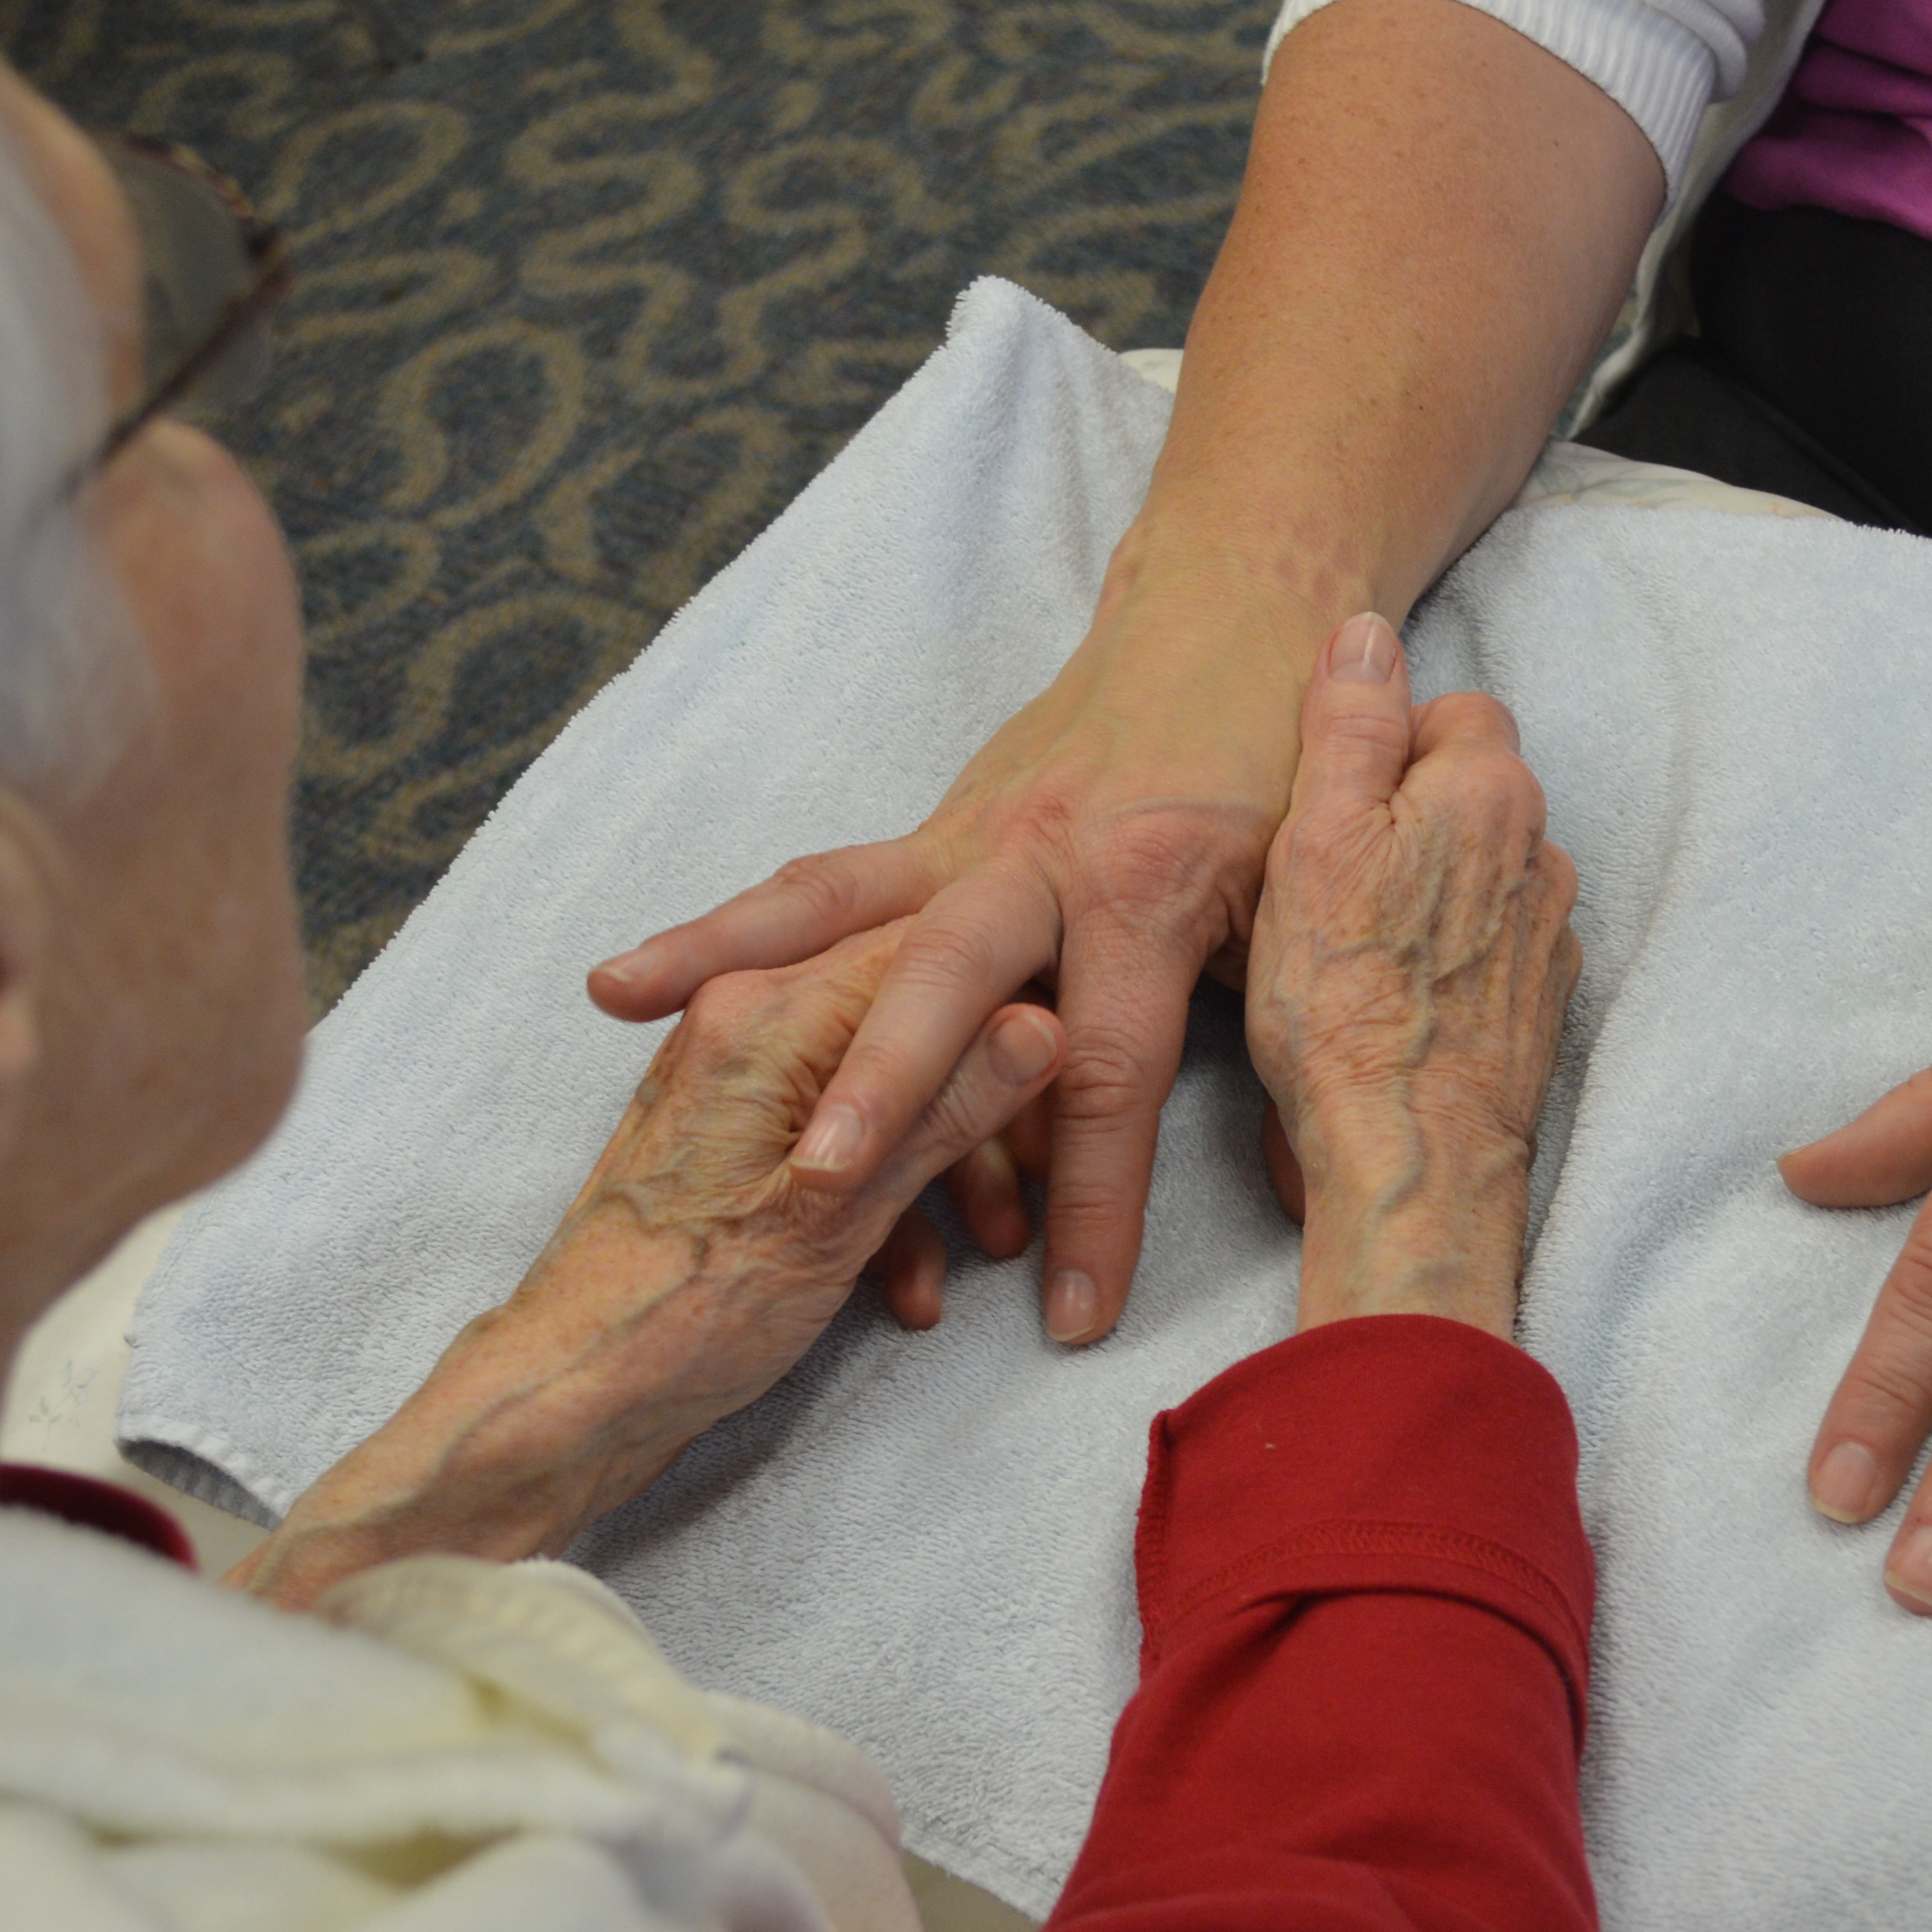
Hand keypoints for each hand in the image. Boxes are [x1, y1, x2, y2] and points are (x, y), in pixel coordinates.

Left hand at [234, 923, 1061, 1608]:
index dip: (1015, 1011)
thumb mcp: (841, 1214)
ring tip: (991, 1251)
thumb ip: (943, 1111)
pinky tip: (915, 1286)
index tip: (1071, 1074)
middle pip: (905, 1018)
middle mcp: (741, 1019)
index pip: (924, 954)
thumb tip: (1040, 1028)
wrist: (572, 1391)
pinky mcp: (731, 1137)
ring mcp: (733, 1077)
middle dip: (983, 1103)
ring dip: (938, 1166)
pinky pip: (833, 1134)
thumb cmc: (688, 1306)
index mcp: (765, 1013)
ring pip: (875, 1086)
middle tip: (1039, 1173)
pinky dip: (882, 1201)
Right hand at [585, 591, 1316, 1348]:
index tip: (1070, 1314)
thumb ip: (1286, 1049)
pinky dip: (735, 925)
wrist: (1239, 617)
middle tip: (818, 1182)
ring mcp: (973, 835)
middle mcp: (1042, 857)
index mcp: (1147, 891)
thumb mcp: (1307, 913)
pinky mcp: (933, 827)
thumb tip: (1301, 1190)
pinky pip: (824, 884)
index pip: (1109, 1075)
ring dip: (728, 955)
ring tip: (624, 1002)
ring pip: (838, 903)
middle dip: (882, 1088)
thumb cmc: (1278, 779)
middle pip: (946, 981)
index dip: (1093, 1202)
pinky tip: (644, 976)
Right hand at [1245, 614, 1581, 1335]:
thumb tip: (1367, 633)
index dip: (1382, 750)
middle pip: (1470, 793)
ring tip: (1359, 949)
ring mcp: (1549, 933)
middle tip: (1327, 885)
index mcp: (1487, 791)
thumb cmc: (1343, 1001)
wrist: (1411, 1153)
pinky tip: (1399, 997)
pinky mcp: (1542, 1004)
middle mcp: (1541, 852)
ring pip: (1481, 872)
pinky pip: (1493, 946)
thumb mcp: (1311, 839)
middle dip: (1407, 819)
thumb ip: (1347, 726)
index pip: (1453, 712)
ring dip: (1430, 891)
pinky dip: (1452, 958)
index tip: (1326, 810)